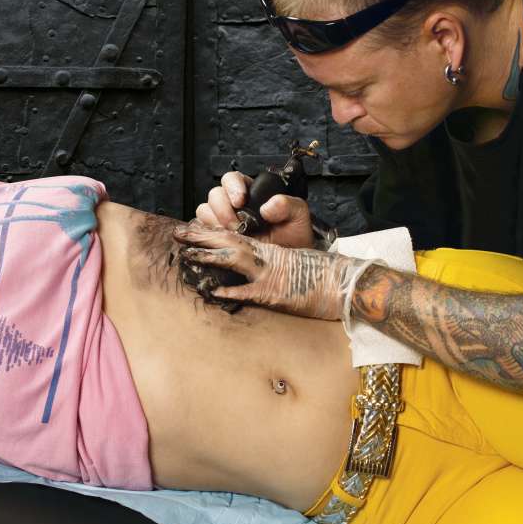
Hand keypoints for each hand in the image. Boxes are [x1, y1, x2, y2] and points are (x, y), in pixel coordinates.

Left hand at [173, 220, 353, 319]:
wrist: (345, 283)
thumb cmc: (322, 274)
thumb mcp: (295, 259)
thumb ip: (272, 258)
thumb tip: (255, 259)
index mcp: (270, 250)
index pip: (235, 235)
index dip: (211, 232)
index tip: (190, 229)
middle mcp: (268, 258)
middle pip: (228, 241)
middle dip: (201, 237)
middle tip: (177, 233)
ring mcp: (271, 275)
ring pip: (234, 260)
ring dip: (208, 257)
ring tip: (186, 255)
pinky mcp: (276, 294)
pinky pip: (249, 292)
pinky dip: (230, 291)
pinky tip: (212, 290)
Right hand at [196, 171, 314, 247]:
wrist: (289, 265)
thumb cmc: (293, 237)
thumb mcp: (299, 216)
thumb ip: (289, 205)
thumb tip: (268, 207)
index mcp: (250, 192)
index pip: (232, 179)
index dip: (232, 186)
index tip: (240, 200)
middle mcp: (233, 205)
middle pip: (215, 195)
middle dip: (223, 208)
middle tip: (238, 224)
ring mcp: (223, 222)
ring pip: (204, 211)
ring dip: (215, 222)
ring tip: (234, 235)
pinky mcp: (216, 239)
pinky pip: (202, 232)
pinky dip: (209, 235)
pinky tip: (225, 242)